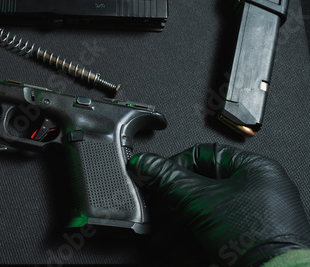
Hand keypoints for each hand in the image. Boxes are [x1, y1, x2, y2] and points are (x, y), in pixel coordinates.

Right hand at [128, 144, 309, 266]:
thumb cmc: (256, 238)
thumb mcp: (199, 200)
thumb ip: (166, 178)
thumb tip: (143, 163)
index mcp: (253, 168)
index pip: (201, 154)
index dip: (173, 165)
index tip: (154, 176)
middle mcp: (255, 189)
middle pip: (199, 186)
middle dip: (171, 201)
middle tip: (154, 206)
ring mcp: (250, 216)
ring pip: (202, 211)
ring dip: (175, 223)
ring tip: (159, 232)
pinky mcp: (245, 240)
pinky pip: (211, 231)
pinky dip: (189, 237)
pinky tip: (173, 247)